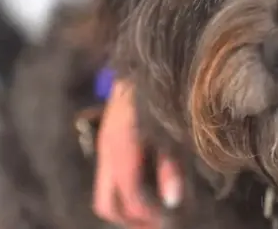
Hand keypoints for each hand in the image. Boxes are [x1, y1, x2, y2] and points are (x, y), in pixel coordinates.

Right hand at [92, 80, 182, 226]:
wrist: (142, 64)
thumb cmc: (162, 97)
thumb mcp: (172, 133)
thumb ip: (171, 168)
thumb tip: (172, 203)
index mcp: (123, 151)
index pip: (131, 198)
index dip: (151, 215)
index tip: (171, 220)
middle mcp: (108, 153)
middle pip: (108, 205)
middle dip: (133, 220)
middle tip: (158, 224)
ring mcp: (104, 148)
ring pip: (104, 195)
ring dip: (127, 209)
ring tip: (152, 212)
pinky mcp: (107, 142)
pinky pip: (108, 179)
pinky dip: (124, 193)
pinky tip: (147, 189)